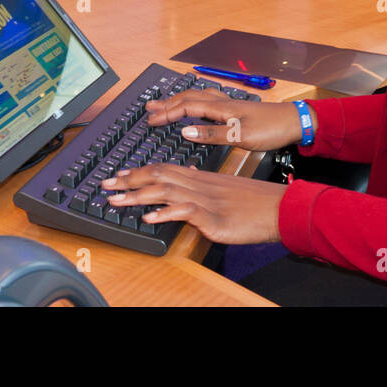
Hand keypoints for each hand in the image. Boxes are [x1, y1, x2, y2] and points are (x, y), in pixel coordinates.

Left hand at [101, 164, 284, 243]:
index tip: (119, 174)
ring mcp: (206, 200)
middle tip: (105, 184)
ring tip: (116, 201)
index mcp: (202, 178)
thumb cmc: (256, 202)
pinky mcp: (214, 218)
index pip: (164, 168)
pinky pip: (185, 212)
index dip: (139, 171)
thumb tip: (186, 182)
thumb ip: (204, 187)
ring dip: (137, 196)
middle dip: (129, 180)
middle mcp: (200, 185)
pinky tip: (149, 218)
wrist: (280, 207)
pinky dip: (165, 214)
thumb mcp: (226, 191)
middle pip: (158, 175)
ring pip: (165, 190)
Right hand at [144, 89, 305, 151]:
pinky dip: (193, 102)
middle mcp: (223, 103)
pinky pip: (207, 101)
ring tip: (165, 103)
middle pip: (189, 98)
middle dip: (167, 103)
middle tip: (149, 108)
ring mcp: (230, 105)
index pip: (187, 107)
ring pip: (197, 98)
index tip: (151, 120)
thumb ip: (213, 134)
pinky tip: (194, 107)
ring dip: (179, 100)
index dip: (167, 113)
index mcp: (222, 108)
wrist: (295, 122)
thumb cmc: (272, 129)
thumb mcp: (241, 137)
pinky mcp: (236, 109)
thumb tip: (185, 131)